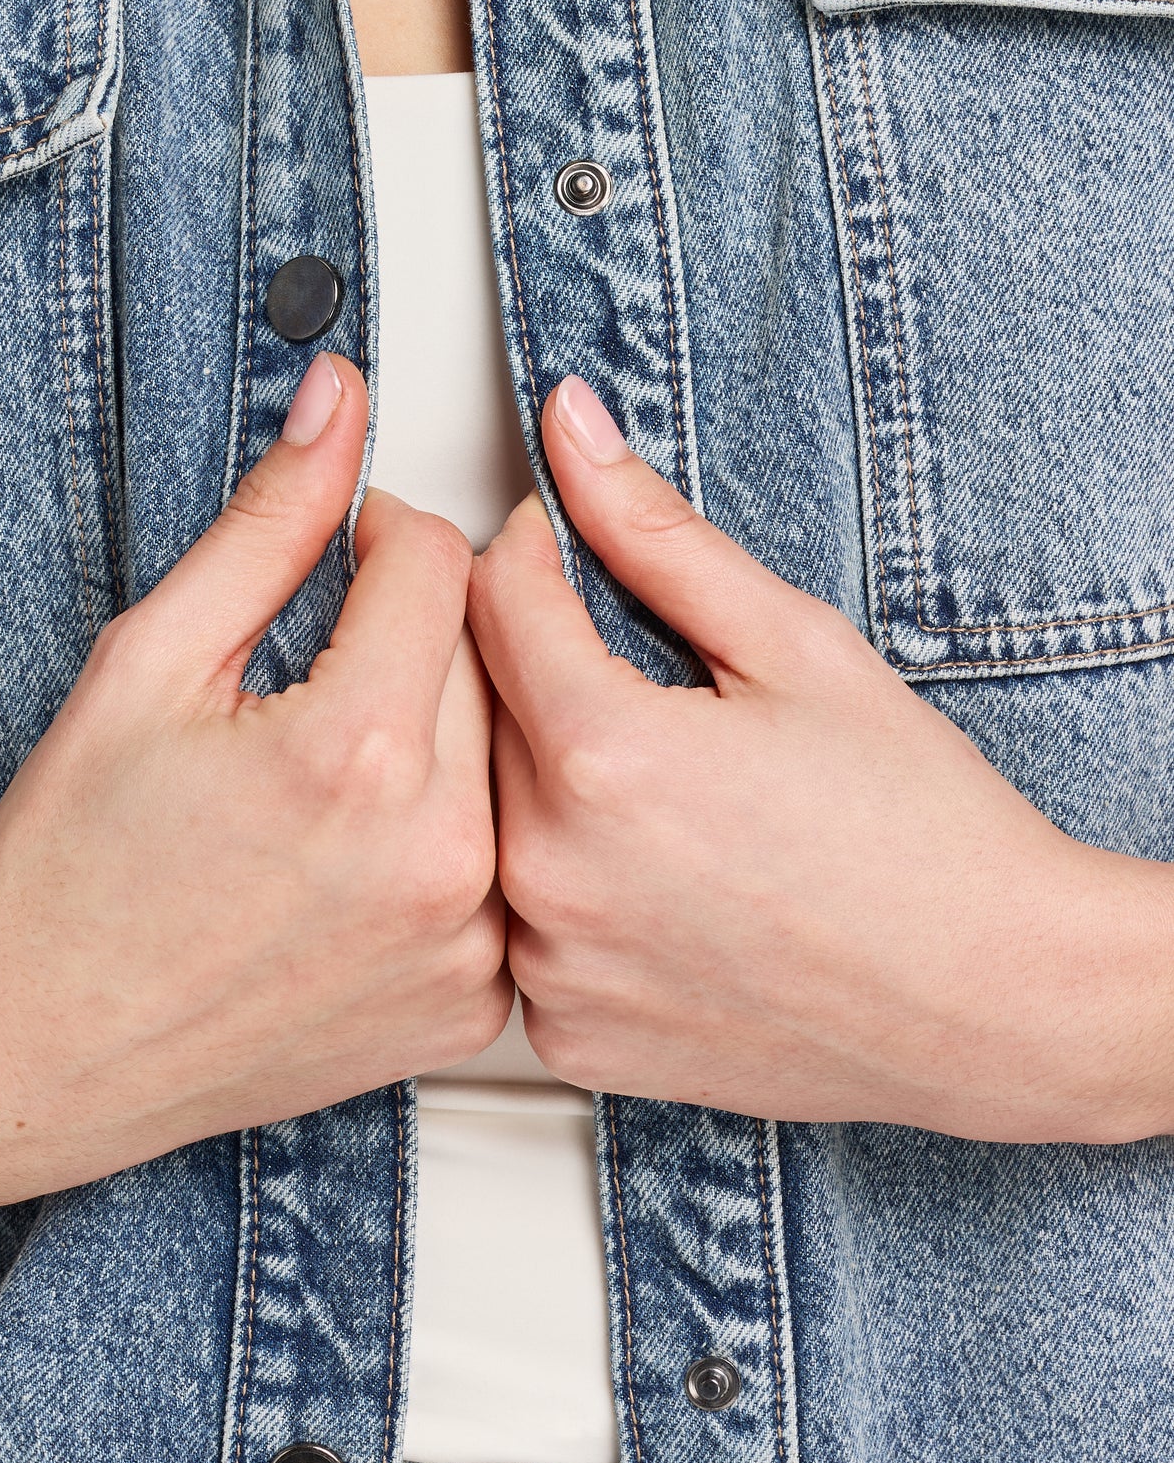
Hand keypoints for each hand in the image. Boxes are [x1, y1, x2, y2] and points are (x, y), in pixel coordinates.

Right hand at [0, 352, 507, 1331]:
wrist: (44, 1055)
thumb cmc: (71, 871)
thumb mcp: (149, 663)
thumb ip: (268, 524)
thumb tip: (340, 402)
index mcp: (359, 755)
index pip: (441, 562)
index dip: (382, 532)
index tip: (343, 550)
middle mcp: (442, 856)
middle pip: (483, 659)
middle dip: (410, 632)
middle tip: (316, 668)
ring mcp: (466, 943)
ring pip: (503, 762)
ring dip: (437, 733)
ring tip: (333, 766)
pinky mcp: (469, 1004)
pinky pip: (499, 868)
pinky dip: (449, 841)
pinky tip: (359, 854)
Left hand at [468, 375, 1173, 1142]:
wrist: (987, 1000)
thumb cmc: (918, 831)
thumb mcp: (795, 647)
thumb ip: (657, 535)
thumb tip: (573, 431)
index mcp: (602, 755)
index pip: (491, 598)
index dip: (525, 551)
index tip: (558, 547)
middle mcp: (550, 870)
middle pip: (474, 707)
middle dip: (530, 664)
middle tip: (628, 676)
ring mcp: (551, 965)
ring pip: (485, 818)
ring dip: (538, 779)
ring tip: (654, 791)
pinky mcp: (569, 1031)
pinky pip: (519, 924)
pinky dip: (561, 887)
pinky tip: (649, 878)